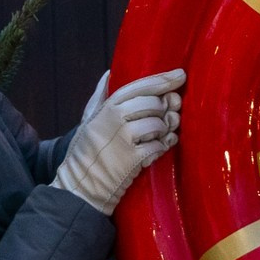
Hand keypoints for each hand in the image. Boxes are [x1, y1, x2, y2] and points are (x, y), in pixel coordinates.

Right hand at [55, 69, 186, 213]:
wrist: (80, 186)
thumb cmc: (85, 152)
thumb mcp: (88, 120)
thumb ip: (99, 96)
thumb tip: (109, 73)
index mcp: (106, 108)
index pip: (139, 86)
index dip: (163, 80)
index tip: (180, 75)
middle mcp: (114, 119)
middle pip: (153, 103)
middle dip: (165, 108)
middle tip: (167, 115)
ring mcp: (124, 139)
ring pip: (159, 124)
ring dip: (164, 129)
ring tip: (159, 135)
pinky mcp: (132, 159)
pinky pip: (159, 146)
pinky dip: (163, 146)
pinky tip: (159, 148)